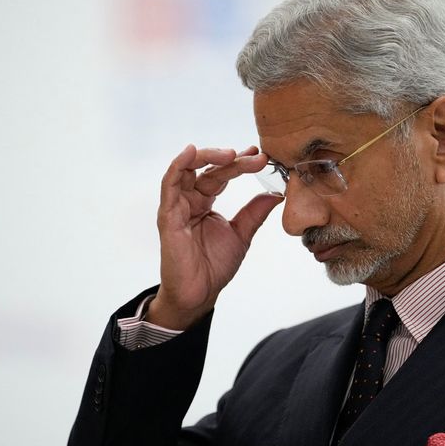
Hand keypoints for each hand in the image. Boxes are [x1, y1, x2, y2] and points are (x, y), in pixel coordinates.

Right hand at [147, 144, 281, 329]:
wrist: (200, 293)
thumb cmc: (214, 266)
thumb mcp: (242, 234)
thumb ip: (255, 212)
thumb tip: (276, 193)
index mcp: (205, 202)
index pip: (222, 175)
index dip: (240, 163)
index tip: (261, 157)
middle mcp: (190, 200)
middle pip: (208, 169)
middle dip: (232, 160)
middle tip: (254, 156)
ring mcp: (177, 206)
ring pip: (187, 170)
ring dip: (208, 157)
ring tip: (230, 154)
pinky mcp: (168, 215)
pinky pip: (169, 185)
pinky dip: (178, 165)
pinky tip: (191, 152)